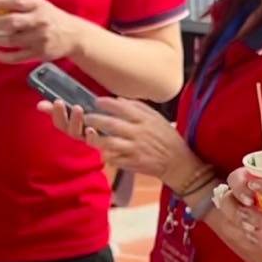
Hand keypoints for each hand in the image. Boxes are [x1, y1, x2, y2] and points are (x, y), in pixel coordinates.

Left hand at [0, 0, 85, 63]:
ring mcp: (39, 38)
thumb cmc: (52, 17)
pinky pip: (18, 57)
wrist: (74, 35)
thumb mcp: (41, 4)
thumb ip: (23, 3)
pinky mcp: (40, 53)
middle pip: (11, 22)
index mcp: (39, 5)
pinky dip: (5, 56)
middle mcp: (39, 21)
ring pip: (12, 40)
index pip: (16, 1)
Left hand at [37, 97, 199, 186]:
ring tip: (87, 133)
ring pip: (108, 142)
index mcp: (144, 119)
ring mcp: (134, 149)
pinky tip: (100, 150)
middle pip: (111, 124)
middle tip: (83, 115)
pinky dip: (105, 154)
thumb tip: (118, 99)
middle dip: (94, 119)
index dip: (106, 103)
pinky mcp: (132, 163)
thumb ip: (138, 107)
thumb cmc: (166, 137)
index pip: (122, 107)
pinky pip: (114, 158)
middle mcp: (138, 133)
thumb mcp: (156, 118)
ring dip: (95, 138)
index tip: (96, 101)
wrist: (178, 162)